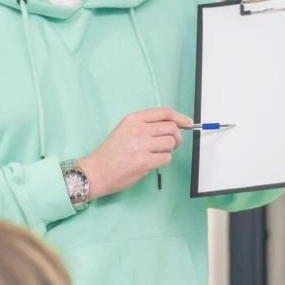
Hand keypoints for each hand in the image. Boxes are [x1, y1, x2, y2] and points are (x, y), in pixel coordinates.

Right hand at [78, 107, 192, 198]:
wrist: (96, 171)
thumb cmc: (111, 153)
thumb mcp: (125, 129)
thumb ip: (146, 125)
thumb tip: (173, 126)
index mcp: (133, 119)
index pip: (164, 113)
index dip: (180, 117)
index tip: (188, 123)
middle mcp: (138, 130)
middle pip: (172, 128)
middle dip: (177, 137)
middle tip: (172, 144)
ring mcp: (141, 146)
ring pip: (171, 143)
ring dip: (169, 150)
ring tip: (157, 154)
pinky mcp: (143, 162)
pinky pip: (166, 158)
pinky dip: (163, 161)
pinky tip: (152, 162)